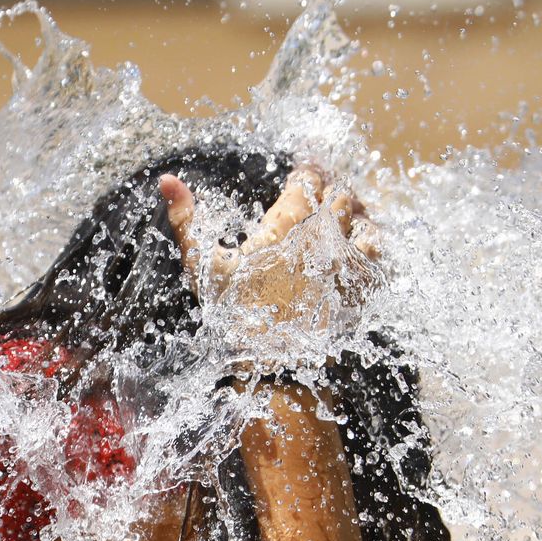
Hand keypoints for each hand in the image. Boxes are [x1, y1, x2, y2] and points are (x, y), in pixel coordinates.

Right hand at [157, 165, 378, 327]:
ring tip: (350, 211)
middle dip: (332, 191)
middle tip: (325, 189)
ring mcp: (343, 266)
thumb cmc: (231, 314)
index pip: (306, 184)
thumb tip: (166, 180)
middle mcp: (321, 240)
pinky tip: (364, 245)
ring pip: (363, 225)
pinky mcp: (356, 291)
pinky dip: (371, 247)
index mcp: (285, 226)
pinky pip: (375, 260)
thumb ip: (186, 220)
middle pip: (338, 200)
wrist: (267, 365)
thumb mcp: (202, 266)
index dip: (305, 175)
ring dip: (357, 215)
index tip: (301, 175)